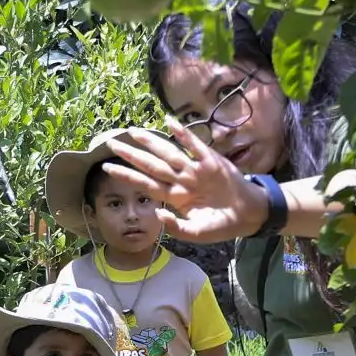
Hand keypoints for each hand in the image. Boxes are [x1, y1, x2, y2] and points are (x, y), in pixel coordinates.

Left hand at [104, 123, 270, 243]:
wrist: (248, 214)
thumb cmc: (221, 225)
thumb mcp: (197, 233)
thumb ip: (176, 227)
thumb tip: (158, 214)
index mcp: (175, 198)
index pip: (146, 184)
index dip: (127, 176)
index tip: (107, 168)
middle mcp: (181, 181)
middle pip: (152, 166)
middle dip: (132, 155)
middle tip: (111, 143)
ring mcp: (195, 170)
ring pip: (169, 154)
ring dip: (152, 142)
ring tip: (134, 132)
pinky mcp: (211, 162)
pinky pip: (194, 146)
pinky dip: (183, 134)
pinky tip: (169, 122)